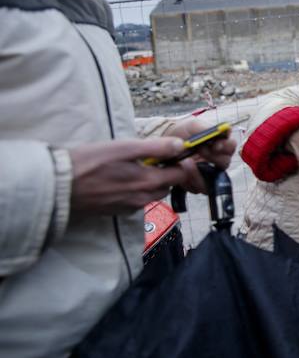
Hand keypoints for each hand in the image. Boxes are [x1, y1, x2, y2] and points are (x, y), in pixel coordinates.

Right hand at [70, 138, 188, 213]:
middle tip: (151, 158)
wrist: (59, 185)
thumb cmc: (90, 162)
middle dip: (165, 173)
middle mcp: (142, 199)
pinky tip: (120, 179)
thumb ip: (156, 147)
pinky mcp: (116, 211)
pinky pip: (136, 201)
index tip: (171, 152)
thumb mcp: (125, 147)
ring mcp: (129, 208)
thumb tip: (181, 145)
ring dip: (151, 182)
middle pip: (167, 186)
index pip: (180, 175)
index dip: (179, 162)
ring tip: (134, 167)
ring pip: (152, 195)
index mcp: (148, 182)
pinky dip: (136, 190)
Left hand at [164, 118, 237, 192]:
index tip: (215, 144)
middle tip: (201, 150)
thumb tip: (222, 130)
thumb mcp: (192, 126)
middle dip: (214, 157)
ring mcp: (207, 174)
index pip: (231, 146)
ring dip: (201, 170)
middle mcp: (217, 161)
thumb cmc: (182, 134)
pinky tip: (182, 170)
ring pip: (213, 178)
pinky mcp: (196, 184)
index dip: (226, 146)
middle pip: (225, 163)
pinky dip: (190, 180)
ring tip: (187, 162)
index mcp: (220, 144)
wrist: (164, 145)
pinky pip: (199, 188)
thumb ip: (207, 128)